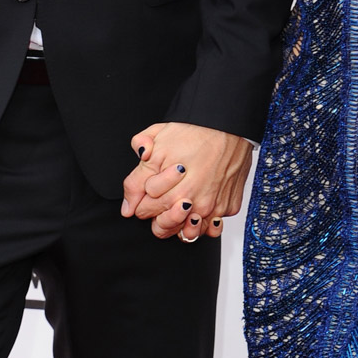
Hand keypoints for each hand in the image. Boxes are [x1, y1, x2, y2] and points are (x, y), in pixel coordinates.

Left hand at [121, 122, 252, 240]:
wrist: (229, 123)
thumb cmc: (193, 130)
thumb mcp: (155, 145)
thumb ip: (136, 178)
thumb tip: (128, 206)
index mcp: (170, 192)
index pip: (143, 212)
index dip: (142, 200)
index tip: (148, 189)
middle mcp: (192, 204)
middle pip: (164, 228)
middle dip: (157, 215)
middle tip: (161, 197)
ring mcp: (213, 208)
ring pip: (189, 234)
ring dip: (182, 222)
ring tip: (181, 204)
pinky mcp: (229, 207)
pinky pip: (213, 227)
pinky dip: (206, 220)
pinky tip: (201, 205)